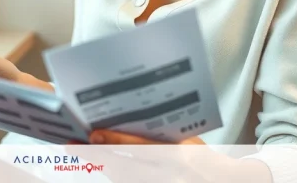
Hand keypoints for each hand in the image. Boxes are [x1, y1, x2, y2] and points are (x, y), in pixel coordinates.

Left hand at [68, 132, 271, 182]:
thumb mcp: (185, 140)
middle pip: (125, 167)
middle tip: (76, 144)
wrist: (220, 181)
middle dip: (98, 156)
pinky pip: (129, 182)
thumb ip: (159, 133)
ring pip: (124, 178)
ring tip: (80, 152)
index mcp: (178, 156)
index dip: (116, 141)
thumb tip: (128, 119)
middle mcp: (168, 174)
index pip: (140, 147)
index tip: (94, 133)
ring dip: (101, 166)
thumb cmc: (201, 156)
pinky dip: (114, 174)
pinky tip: (101, 165)